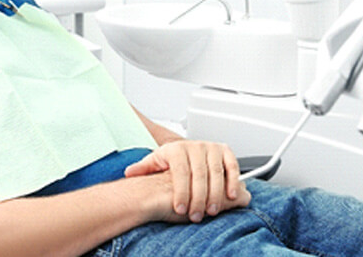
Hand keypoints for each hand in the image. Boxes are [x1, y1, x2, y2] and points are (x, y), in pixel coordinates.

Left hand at [125, 140, 249, 222]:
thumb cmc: (171, 160)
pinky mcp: (225, 151)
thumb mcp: (155, 162)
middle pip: (199, 174)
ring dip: (216, 193)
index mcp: (177, 149)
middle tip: (196, 215)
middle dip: (198, 198)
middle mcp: (195, 146)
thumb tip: (129, 172)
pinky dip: (233, 180)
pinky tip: (231, 196)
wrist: (186, 150)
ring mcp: (211, 148)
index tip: (179, 209)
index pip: (181, 172)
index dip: (181, 192)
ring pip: (216, 172)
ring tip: (212, 211)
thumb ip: (143, 168)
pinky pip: (232, 165)